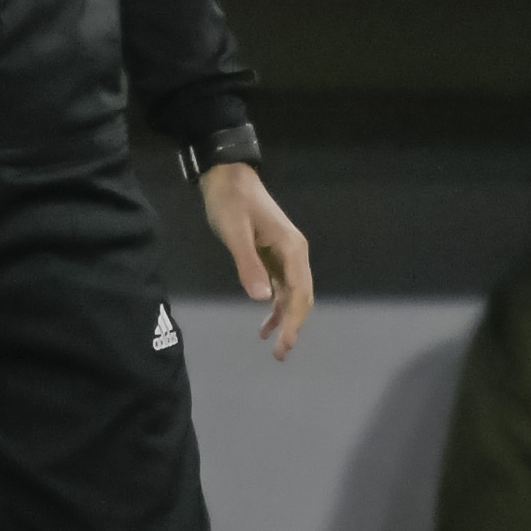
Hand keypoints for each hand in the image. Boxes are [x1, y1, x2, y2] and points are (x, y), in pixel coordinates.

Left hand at [201, 161, 315, 359]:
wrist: (228, 176)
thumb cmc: (231, 202)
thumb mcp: (235, 233)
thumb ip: (249, 265)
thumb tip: (262, 300)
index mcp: (292, 249)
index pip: (299, 293)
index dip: (294, 322)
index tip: (284, 345)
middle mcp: (296, 254)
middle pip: (302, 297)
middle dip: (294, 326)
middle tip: (280, 354)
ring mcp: (287, 254)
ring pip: (294, 293)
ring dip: (286, 318)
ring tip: (273, 345)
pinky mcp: (275, 254)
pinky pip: (282, 285)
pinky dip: (277, 305)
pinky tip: (266, 322)